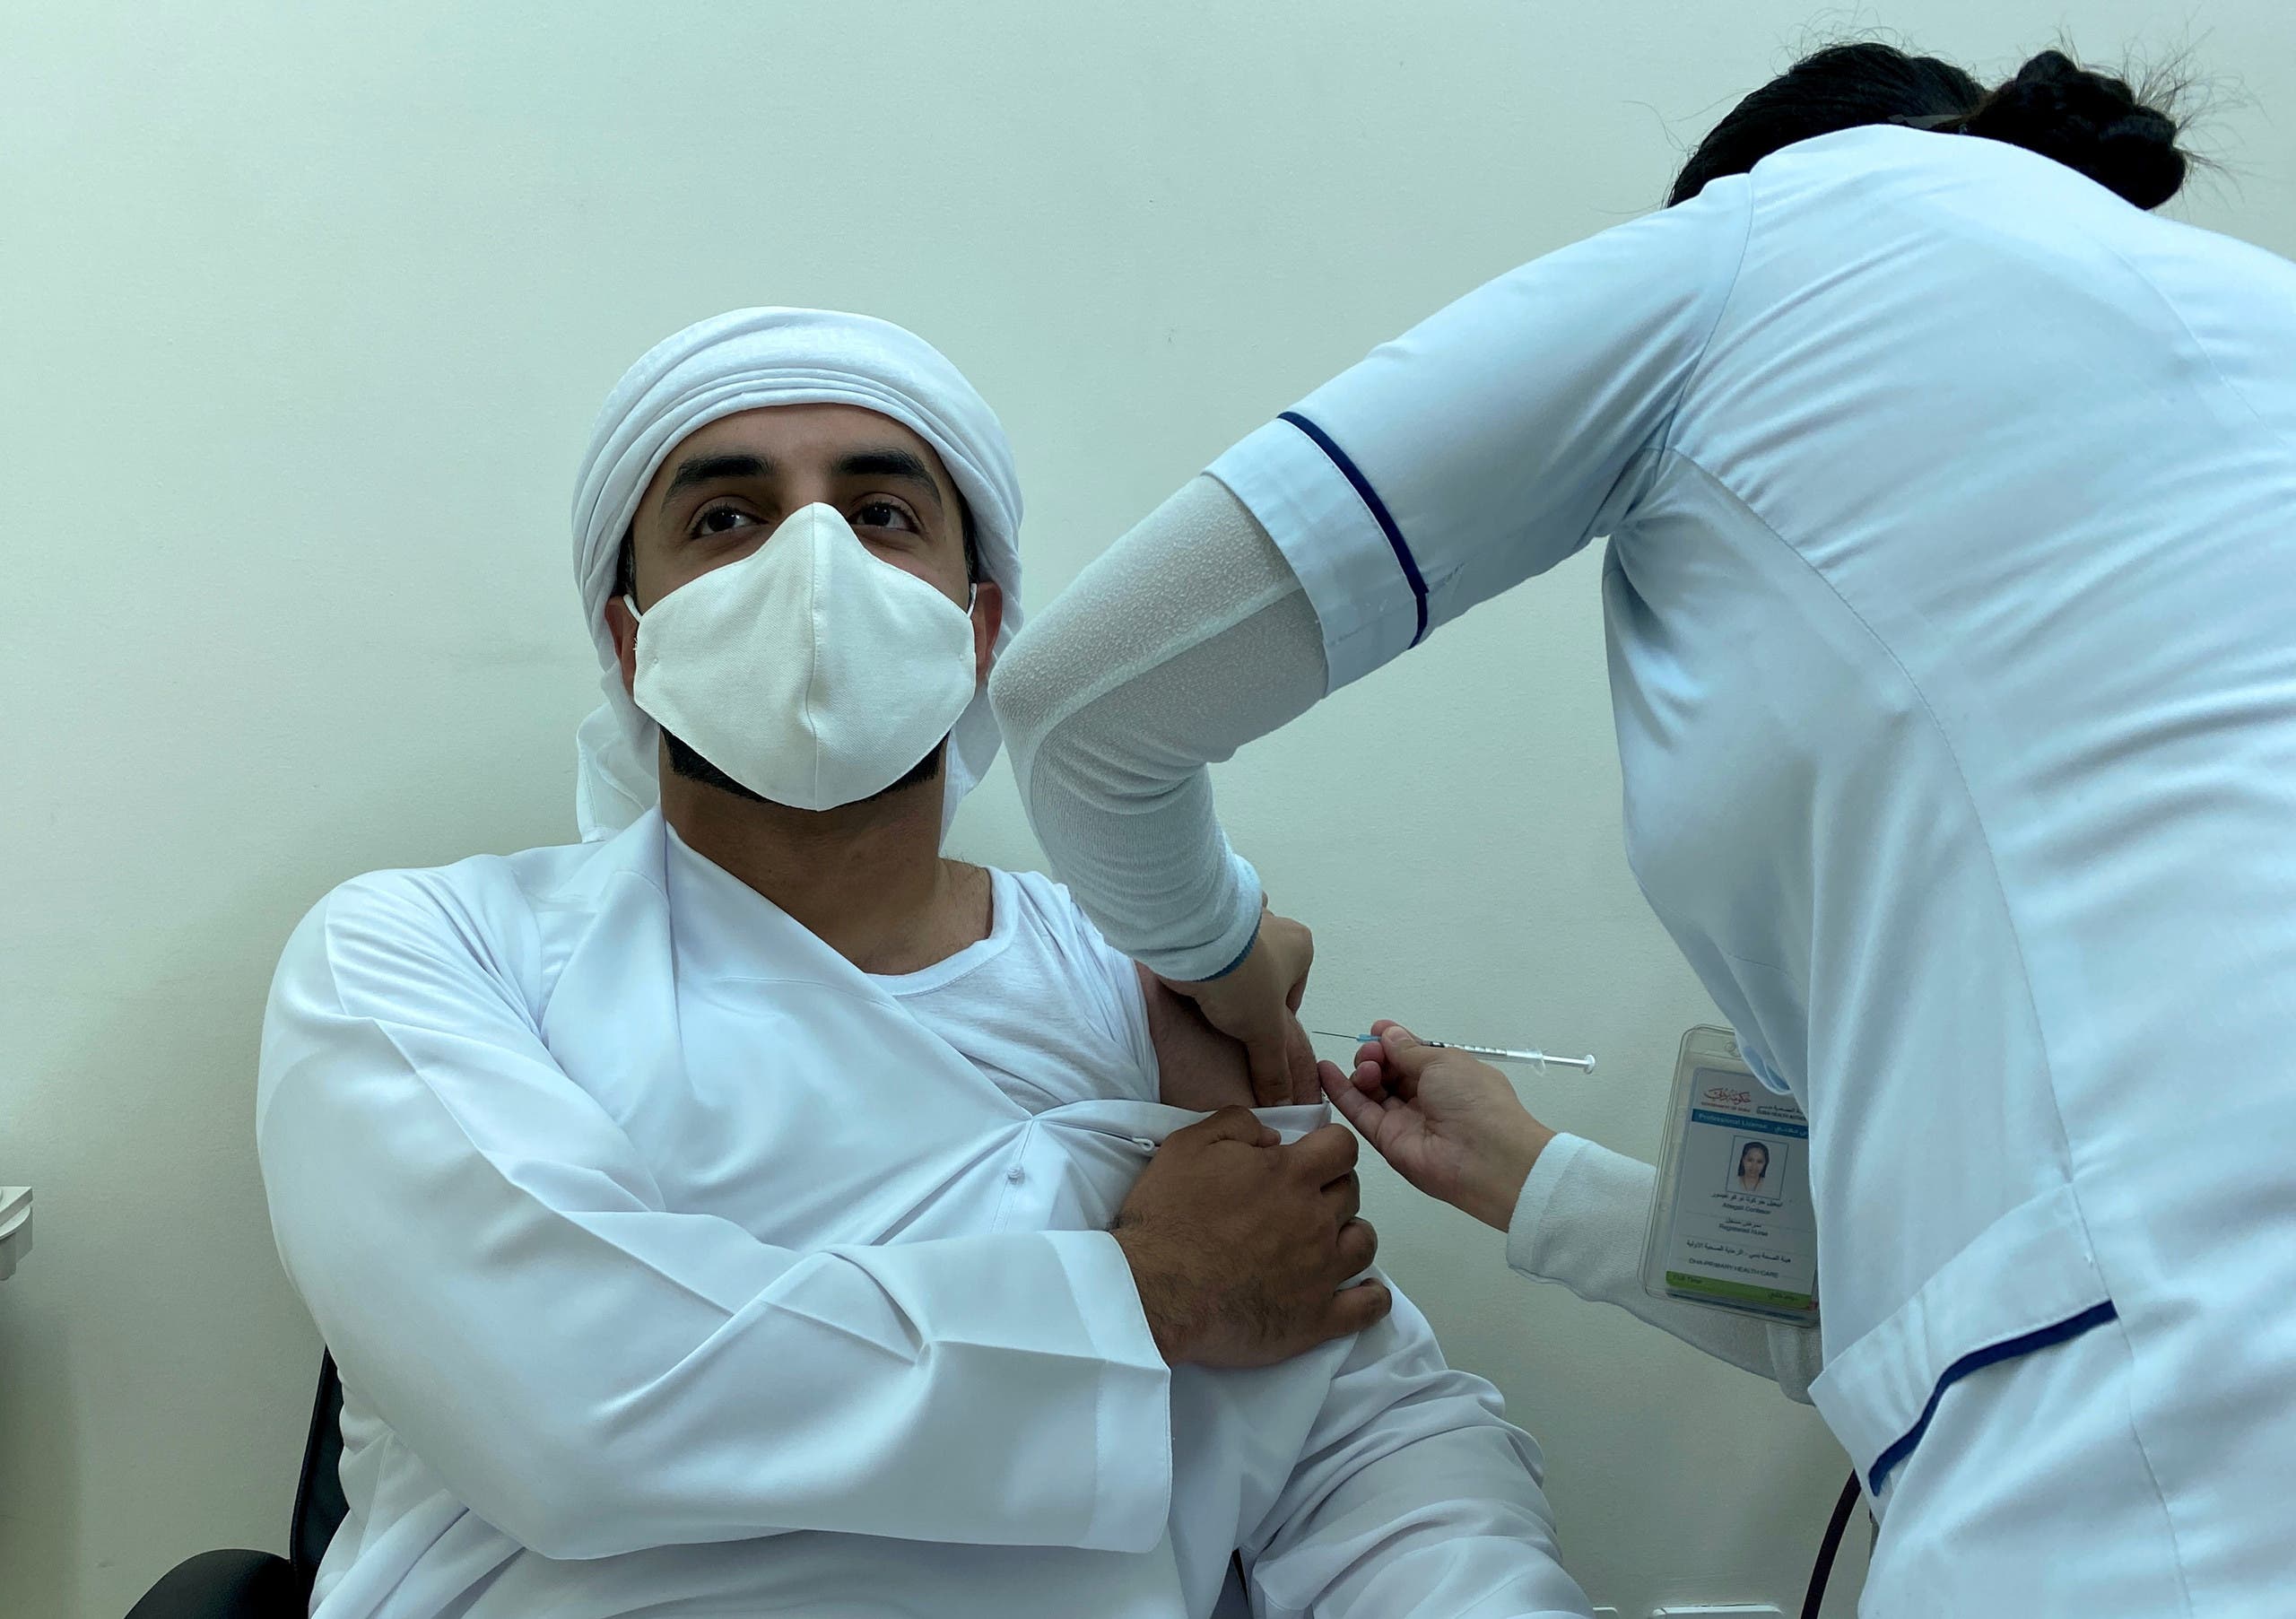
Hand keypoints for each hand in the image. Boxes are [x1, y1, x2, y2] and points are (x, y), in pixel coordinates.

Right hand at [1113, 1107, 1389, 1366]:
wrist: (1154, 1291)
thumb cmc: (1168, 1215)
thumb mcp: (1188, 1145)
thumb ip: (1237, 1125)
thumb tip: (1274, 1136)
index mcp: (1290, 1175)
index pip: (1343, 1147)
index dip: (1329, 1148)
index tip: (1310, 1159)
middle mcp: (1316, 1219)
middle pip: (1352, 1193)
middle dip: (1332, 1189)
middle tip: (1301, 1202)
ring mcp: (1322, 1271)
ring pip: (1365, 1243)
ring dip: (1350, 1236)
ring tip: (1325, 1243)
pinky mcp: (1318, 1318)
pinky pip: (1369, 1306)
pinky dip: (1372, 1297)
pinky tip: (1361, 1291)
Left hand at [1158, 905, 1316, 1107]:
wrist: (1193, 941)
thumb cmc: (1245, 980)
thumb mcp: (1265, 1033)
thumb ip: (1274, 1069)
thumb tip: (1282, 1105)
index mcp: (1300, 946)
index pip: (1293, 992)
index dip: (1276, 1018)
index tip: (1255, 1034)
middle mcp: (1274, 925)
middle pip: (1265, 971)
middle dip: (1250, 992)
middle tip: (1230, 1016)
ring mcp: (1239, 919)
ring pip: (1237, 953)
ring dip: (1225, 970)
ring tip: (1208, 1000)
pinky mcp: (1206, 921)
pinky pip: (1209, 944)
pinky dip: (1202, 959)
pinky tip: (1192, 979)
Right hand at [1321, 1021, 1555, 1231]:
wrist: (1483, 1156)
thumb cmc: (1472, 1099)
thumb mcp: (1444, 1061)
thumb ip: (1408, 1049)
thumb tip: (1387, 1034)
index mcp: (1447, 1075)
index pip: (1411, 1055)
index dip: (1392, 1041)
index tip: (1376, 1030)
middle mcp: (1425, 1097)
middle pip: (1389, 1071)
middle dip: (1376, 1055)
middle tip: (1372, 1054)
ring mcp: (1404, 1120)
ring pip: (1373, 1090)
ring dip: (1363, 1071)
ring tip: (1365, 1067)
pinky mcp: (1386, 1140)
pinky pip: (1360, 1112)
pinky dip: (1341, 1091)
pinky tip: (1324, 1069)